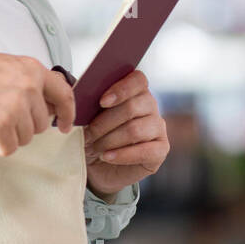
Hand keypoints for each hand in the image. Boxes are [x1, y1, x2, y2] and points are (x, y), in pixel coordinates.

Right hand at [0, 47, 75, 155]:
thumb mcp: (2, 66)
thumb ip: (25, 83)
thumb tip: (38, 108)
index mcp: (31, 69)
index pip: (63, 94)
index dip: (67, 113)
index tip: (65, 124)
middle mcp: (28, 87)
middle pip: (41, 124)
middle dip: (22, 126)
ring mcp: (16, 106)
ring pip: (25, 138)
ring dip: (6, 136)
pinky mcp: (0, 124)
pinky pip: (8, 148)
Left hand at [84, 70, 168, 197]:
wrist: (95, 164)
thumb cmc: (93, 135)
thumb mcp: (86, 117)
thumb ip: (88, 102)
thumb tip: (83, 96)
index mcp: (134, 91)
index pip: (137, 80)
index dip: (121, 89)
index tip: (102, 102)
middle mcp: (150, 106)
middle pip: (132, 107)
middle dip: (105, 122)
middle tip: (89, 133)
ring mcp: (158, 128)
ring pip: (135, 130)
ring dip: (110, 140)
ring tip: (96, 147)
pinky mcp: (160, 149)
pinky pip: (146, 151)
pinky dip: (122, 155)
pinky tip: (107, 156)